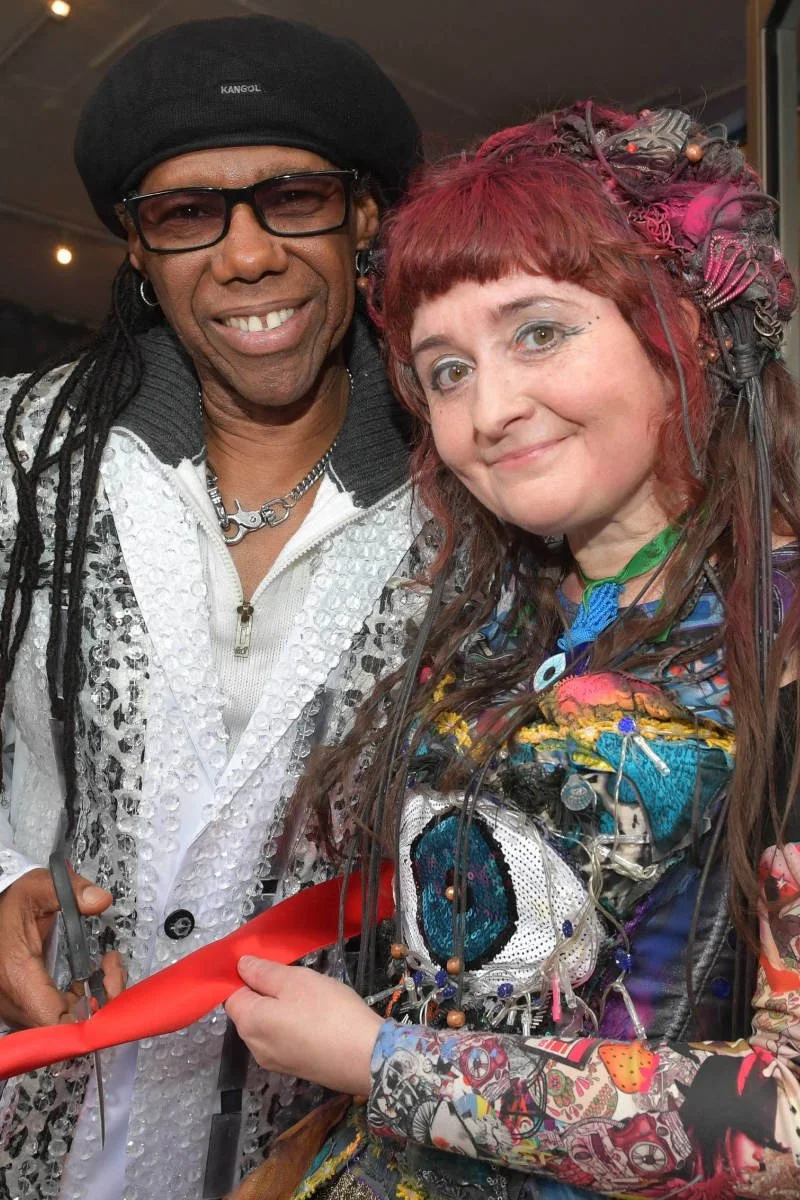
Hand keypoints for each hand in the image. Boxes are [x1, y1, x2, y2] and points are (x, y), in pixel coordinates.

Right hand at [0, 867, 124, 1027]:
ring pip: (64, 1022)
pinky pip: (58, 1015)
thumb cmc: (10, 906)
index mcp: (17, 976)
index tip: (109, 992)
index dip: (87, 1018)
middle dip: (100, 1001)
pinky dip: (81, 1001)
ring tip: (108, 968)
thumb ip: (71, 892)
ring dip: (94, 1000)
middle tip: (114, 969)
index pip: (54, 1020)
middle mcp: (16, 1000)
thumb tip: (100, 899)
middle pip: (65, 1025)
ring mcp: (20, 1006)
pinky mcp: (27, 1004)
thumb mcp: (38, 889)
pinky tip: (92, 977)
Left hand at [225, 958, 382, 1095]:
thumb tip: (240, 966)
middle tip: (298, 980)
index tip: (272, 966)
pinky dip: (295, 1027)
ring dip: (283, 1010)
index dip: (247, 977)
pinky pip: (285, 1040)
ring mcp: (275, 1063)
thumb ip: (264, 972)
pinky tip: (319, 1019)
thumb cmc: (327, 1012)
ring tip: (313, 998)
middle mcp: (255, 1047)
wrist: (366, 1058)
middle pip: (250, 1012)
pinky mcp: (296, 1070)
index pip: (232, 995)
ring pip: (269, 1026)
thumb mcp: (295, 981)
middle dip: (268, 993)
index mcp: (249, 1023)